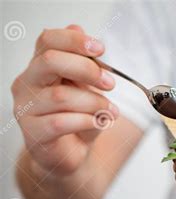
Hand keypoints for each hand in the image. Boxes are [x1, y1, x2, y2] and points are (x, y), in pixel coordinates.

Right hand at [11, 24, 118, 176]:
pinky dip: (87, 121)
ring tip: (111, 110)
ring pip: (61, 96)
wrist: (71, 154)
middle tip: (110, 83)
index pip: (48, 40)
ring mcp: (26, 109)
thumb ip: (84, 63)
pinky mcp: (33, 134)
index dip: (75, 40)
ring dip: (94, 102)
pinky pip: (61, 122)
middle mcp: (27, 84)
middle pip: (51, 61)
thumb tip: (78, 28)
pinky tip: (100, 123)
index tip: (101, 49)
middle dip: (87, 69)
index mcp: (40, 67)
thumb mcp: (88, 88)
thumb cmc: (78, 118)